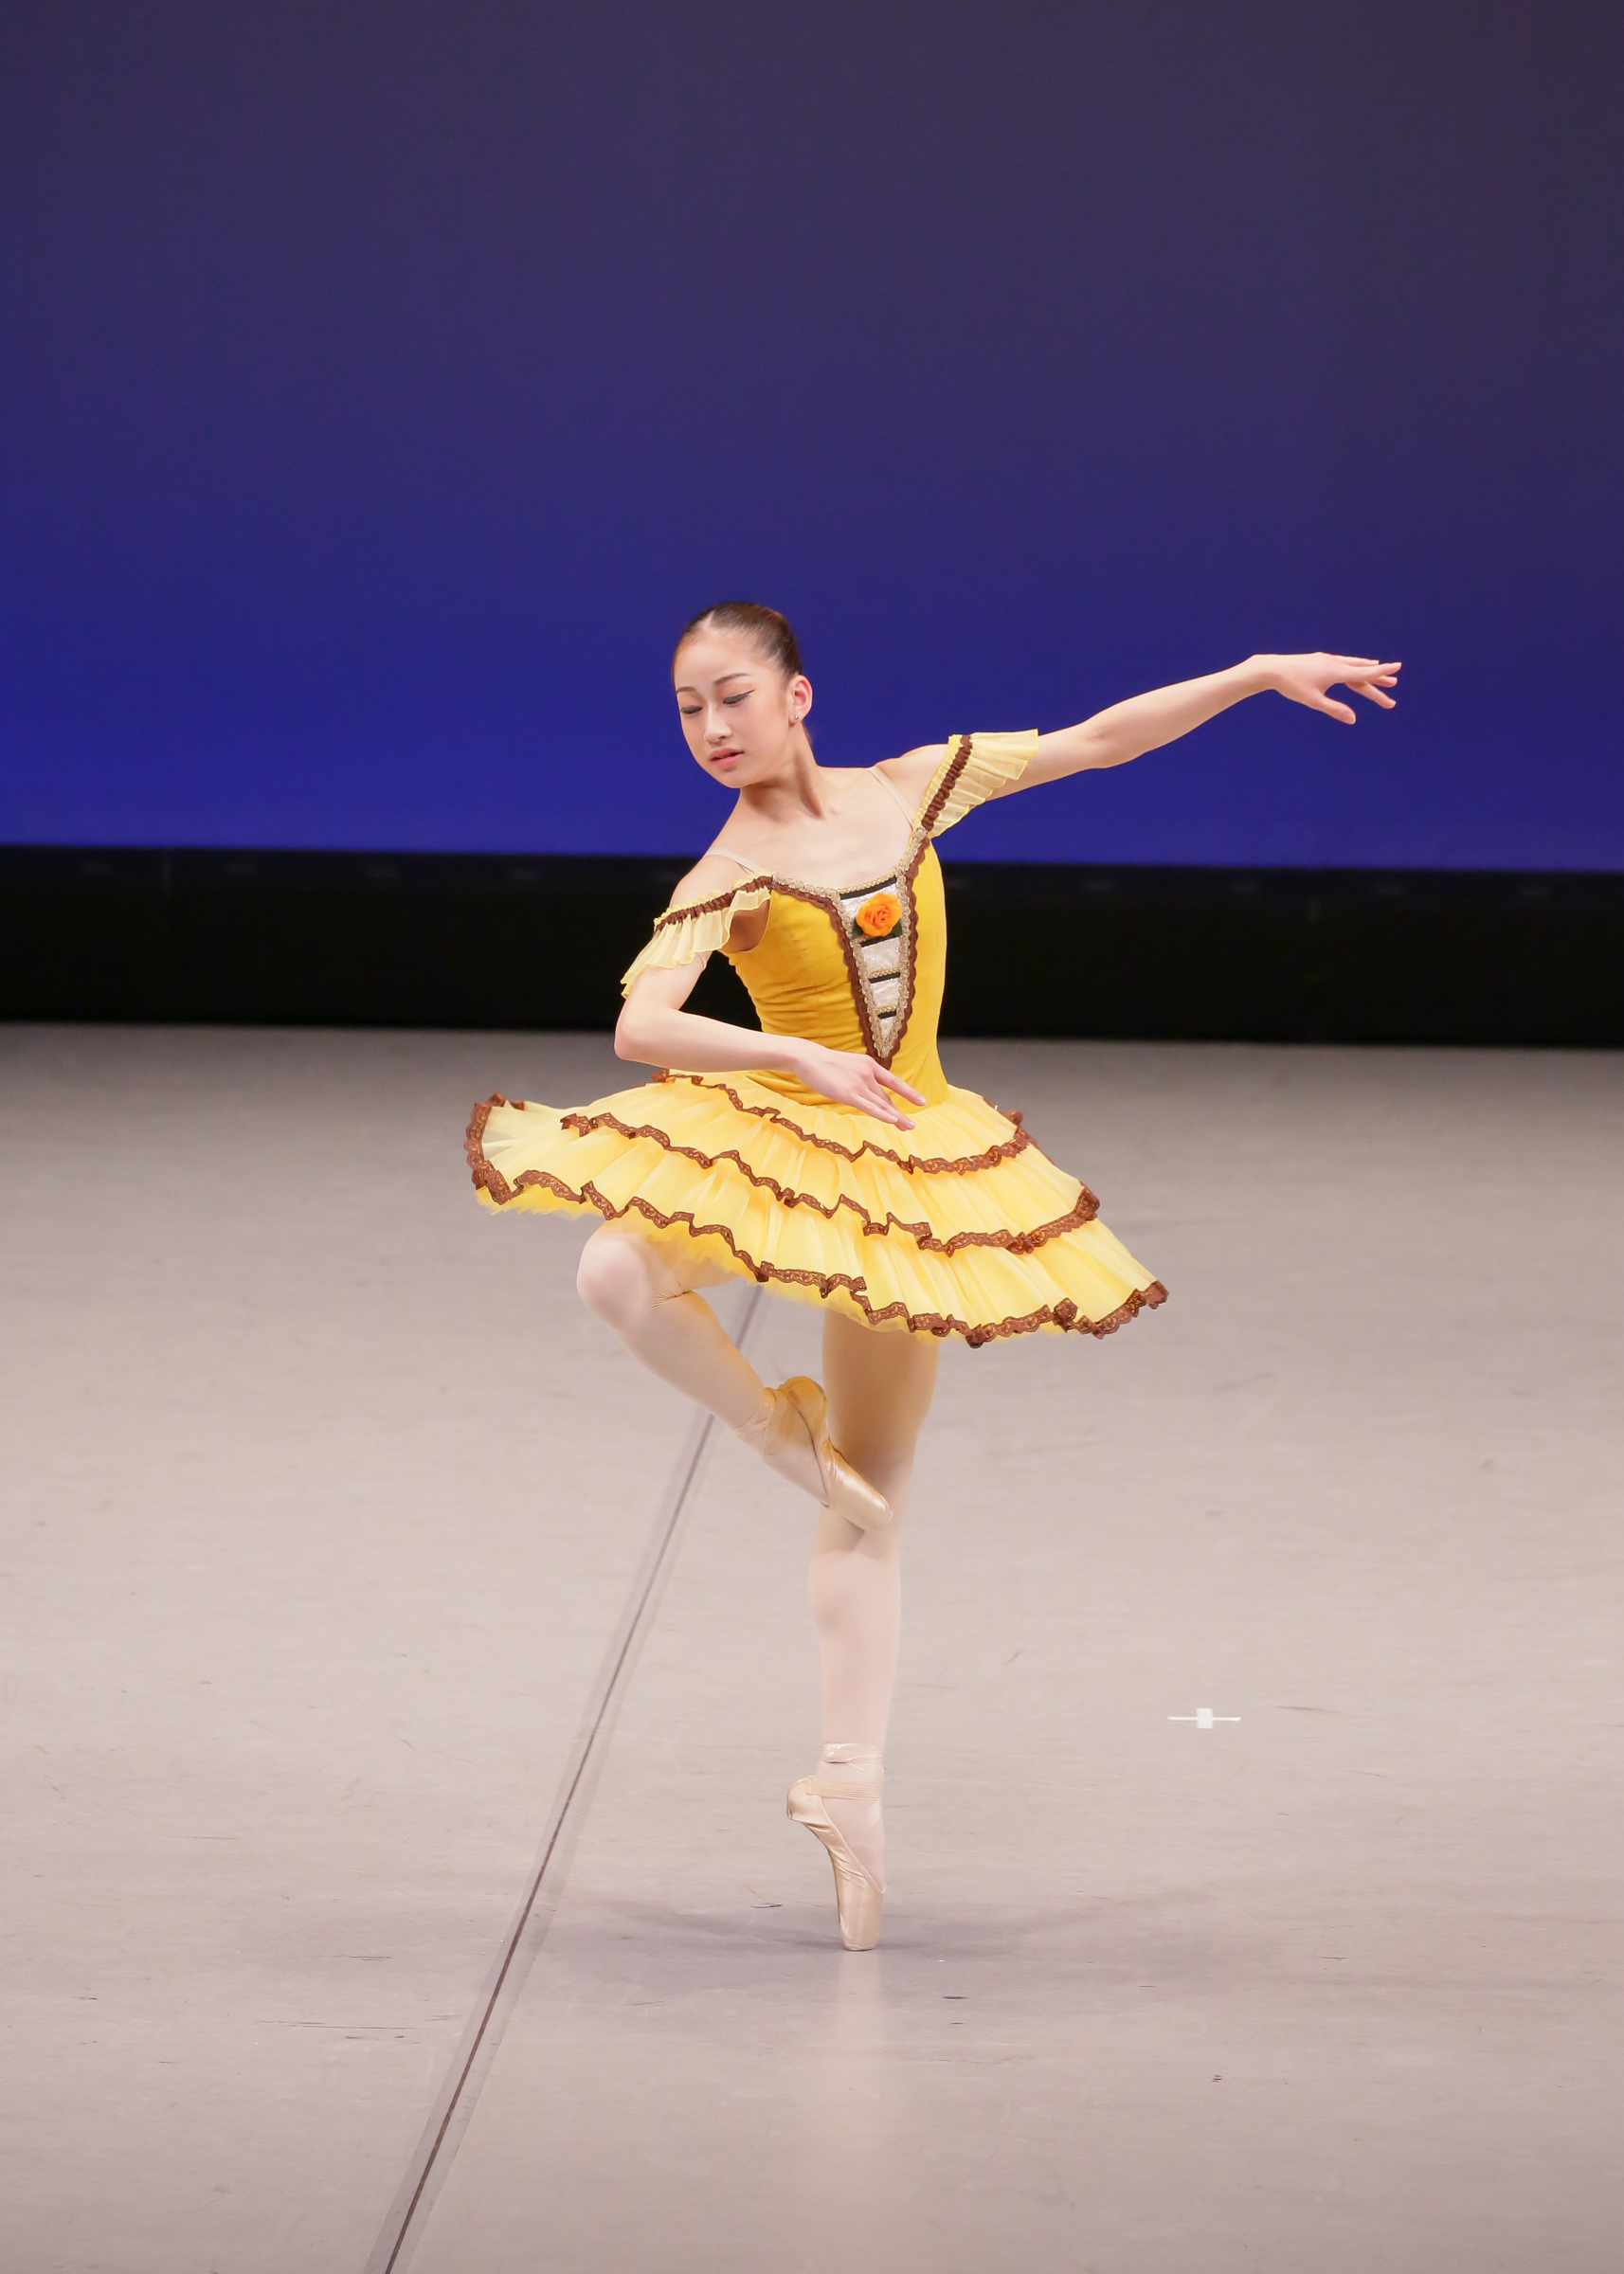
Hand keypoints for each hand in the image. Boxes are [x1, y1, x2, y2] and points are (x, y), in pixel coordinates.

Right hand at [788, 1041, 926, 1128]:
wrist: (809, 1058)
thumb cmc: (824, 1063)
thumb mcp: (848, 1066)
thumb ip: (859, 1077)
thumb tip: (866, 1090)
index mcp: (869, 1065)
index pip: (893, 1082)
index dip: (908, 1092)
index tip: (921, 1101)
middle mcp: (868, 1074)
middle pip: (887, 1098)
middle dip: (900, 1113)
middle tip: (911, 1125)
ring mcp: (859, 1084)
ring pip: (881, 1104)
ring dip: (896, 1118)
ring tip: (908, 1127)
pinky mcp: (849, 1094)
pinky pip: (869, 1107)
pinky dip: (882, 1114)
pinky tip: (892, 1121)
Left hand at [1261, 653, 1401, 723]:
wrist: (1272, 669)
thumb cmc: (1292, 686)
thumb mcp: (1314, 701)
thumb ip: (1335, 710)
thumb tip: (1353, 719)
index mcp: (1337, 672)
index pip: (1365, 673)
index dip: (1382, 672)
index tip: (1397, 667)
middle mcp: (1335, 663)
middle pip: (1361, 672)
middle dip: (1377, 679)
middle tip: (1394, 684)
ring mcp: (1327, 659)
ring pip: (1352, 664)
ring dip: (1366, 668)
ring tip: (1378, 668)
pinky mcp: (1319, 660)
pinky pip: (1341, 662)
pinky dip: (1352, 665)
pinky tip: (1352, 665)